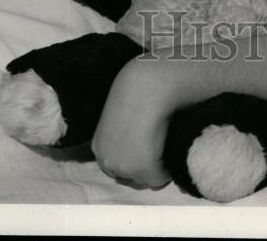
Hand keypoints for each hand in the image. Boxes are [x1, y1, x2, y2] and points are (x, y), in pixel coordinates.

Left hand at [91, 59, 172, 189]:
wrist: (147, 86)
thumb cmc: (134, 90)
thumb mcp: (117, 114)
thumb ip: (120, 133)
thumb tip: (133, 139)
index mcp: (97, 147)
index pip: (116, 167)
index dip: (133, 158)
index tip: (144, 146)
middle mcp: (106, 162)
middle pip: (129, 178)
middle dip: (142, 166)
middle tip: (155, 146)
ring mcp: (124, 168)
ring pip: (145, 179)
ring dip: (155, 166)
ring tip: (163, 144)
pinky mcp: (144, 170)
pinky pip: (160, 179)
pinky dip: (168, 168)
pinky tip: (169, 144)